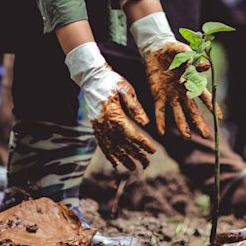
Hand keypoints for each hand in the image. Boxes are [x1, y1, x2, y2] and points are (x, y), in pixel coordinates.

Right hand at [65, 42, 155, 169]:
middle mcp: (104, 124)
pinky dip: (109, 154)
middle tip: (147, 164)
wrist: (91, 77)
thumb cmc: (111, 81)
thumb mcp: (126, 89)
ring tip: (134, 168)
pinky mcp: (95, 126)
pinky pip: (102, 144)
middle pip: (122, 144)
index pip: (131, 134)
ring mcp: (98, 126)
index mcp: (113, 114)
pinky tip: (115, 162)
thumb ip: (135, 107)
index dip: (142, 144)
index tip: (153, 151)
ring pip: (111, 147)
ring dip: (123, 158)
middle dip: (135, 155)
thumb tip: (145, 124)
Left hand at [130, 12, 218, 138]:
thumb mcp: (184, 52)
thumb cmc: (174, 50)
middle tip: (206, 136)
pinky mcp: (157, 95)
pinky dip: (160, 121)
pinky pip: (159, 110)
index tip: (219, 118)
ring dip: (182, 125)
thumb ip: (193, 60)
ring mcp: (170, 95)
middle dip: (199, 123)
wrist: (157, 49)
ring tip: (186, 137)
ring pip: (177, 113)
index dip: (212, 107)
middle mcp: (183, 92)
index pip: (204, 97)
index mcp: (192, 81)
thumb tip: (206, 66)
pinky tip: (161, 132)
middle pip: (192, 110)